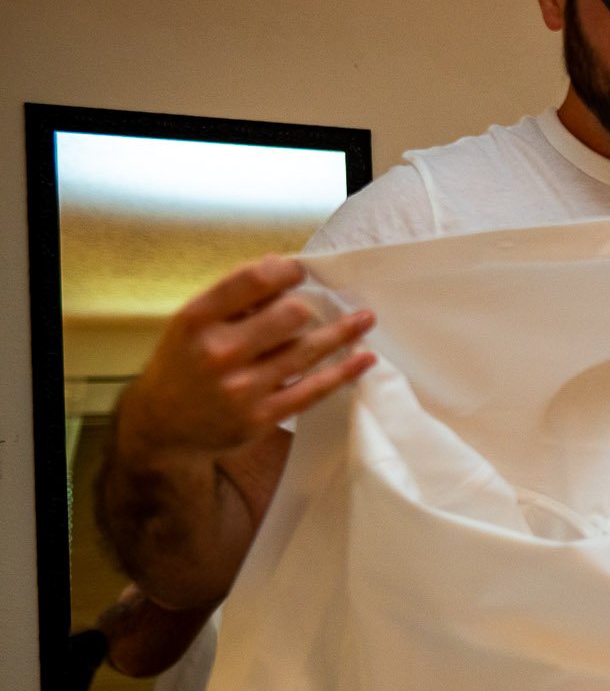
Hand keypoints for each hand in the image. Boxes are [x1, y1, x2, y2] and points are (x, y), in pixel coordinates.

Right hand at [118, 255, 375, 463]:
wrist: (164, 427)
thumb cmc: (184, 363)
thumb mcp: (193, 324)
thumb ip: (233, 298)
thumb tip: (281, 263)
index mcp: (197, 319)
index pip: (253, 279)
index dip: (287, 269)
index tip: (301, 270)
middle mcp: (218, 351)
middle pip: (289, 314)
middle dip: (310, 305)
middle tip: (321, 304)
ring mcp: (242, 387)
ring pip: (308, 350)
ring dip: (344, 331)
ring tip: (365, 318)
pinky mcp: (262, 416)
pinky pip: (315, 389)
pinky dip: (344, 371)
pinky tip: (364, 357)